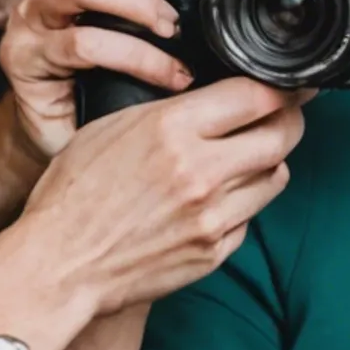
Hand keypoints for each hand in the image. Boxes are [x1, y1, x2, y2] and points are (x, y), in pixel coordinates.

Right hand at [0, 0, 192, 162]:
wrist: (60, 144)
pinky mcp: (24, 60)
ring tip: (172, 27)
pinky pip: (82, 44)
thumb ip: (153, 9)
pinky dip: (134, 55)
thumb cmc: (99, 89)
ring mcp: (29, 24)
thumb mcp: (130, 40)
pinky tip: (167, 73)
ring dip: (133, 0)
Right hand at [0, 76, 304, 324]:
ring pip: (275, 176)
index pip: (257, 95)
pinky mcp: (214, 251)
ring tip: (247, 156)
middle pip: (282, 135)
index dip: (281, 86)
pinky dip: (242, 204)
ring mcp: (212, 216)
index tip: (288, 84)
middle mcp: (200, 171)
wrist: (60, 264)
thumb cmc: (74, 194)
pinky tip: (217, 199)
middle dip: (289, 119)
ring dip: (268, 162)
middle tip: (284, 114)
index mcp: (172, 129)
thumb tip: (219, 97)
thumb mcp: (114, 126)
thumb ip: (172, 110)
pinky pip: (250, 218)